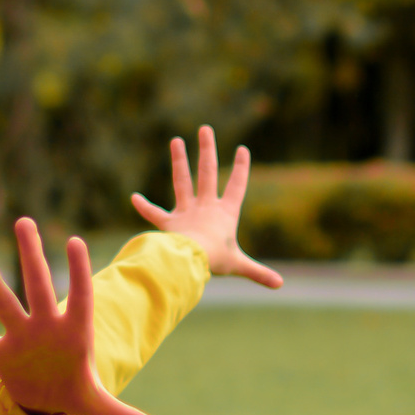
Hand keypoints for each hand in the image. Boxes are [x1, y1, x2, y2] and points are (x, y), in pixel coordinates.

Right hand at [0, 218, 161, 414]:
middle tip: (25, 222)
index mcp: (74, 334)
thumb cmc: (76, 391)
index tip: (75, 242)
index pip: (78, 297)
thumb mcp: (99, 405)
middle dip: (31, 256)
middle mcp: (46, 327)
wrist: (49, 399)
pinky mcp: (3, 353)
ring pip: (4, 303)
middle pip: (36, 286)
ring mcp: (22, 337)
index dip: (77, 272)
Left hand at [129, 125, 283, 288]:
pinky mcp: (169, 222)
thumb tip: (280, 285)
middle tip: (205, 129)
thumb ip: (258, 273)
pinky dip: (144, 207)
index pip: (237, 186)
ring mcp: (186, 211)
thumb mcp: (240, 265)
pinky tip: (134, 198)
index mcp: (225, 213)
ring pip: (182, 180)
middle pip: (207, 172)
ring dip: (179, 160)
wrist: (191, 259)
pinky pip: (154, 213)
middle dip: (207, 150)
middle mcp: (205, 206)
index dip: (241, 168)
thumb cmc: (217, 260)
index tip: (242, 149)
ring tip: (175, 141)